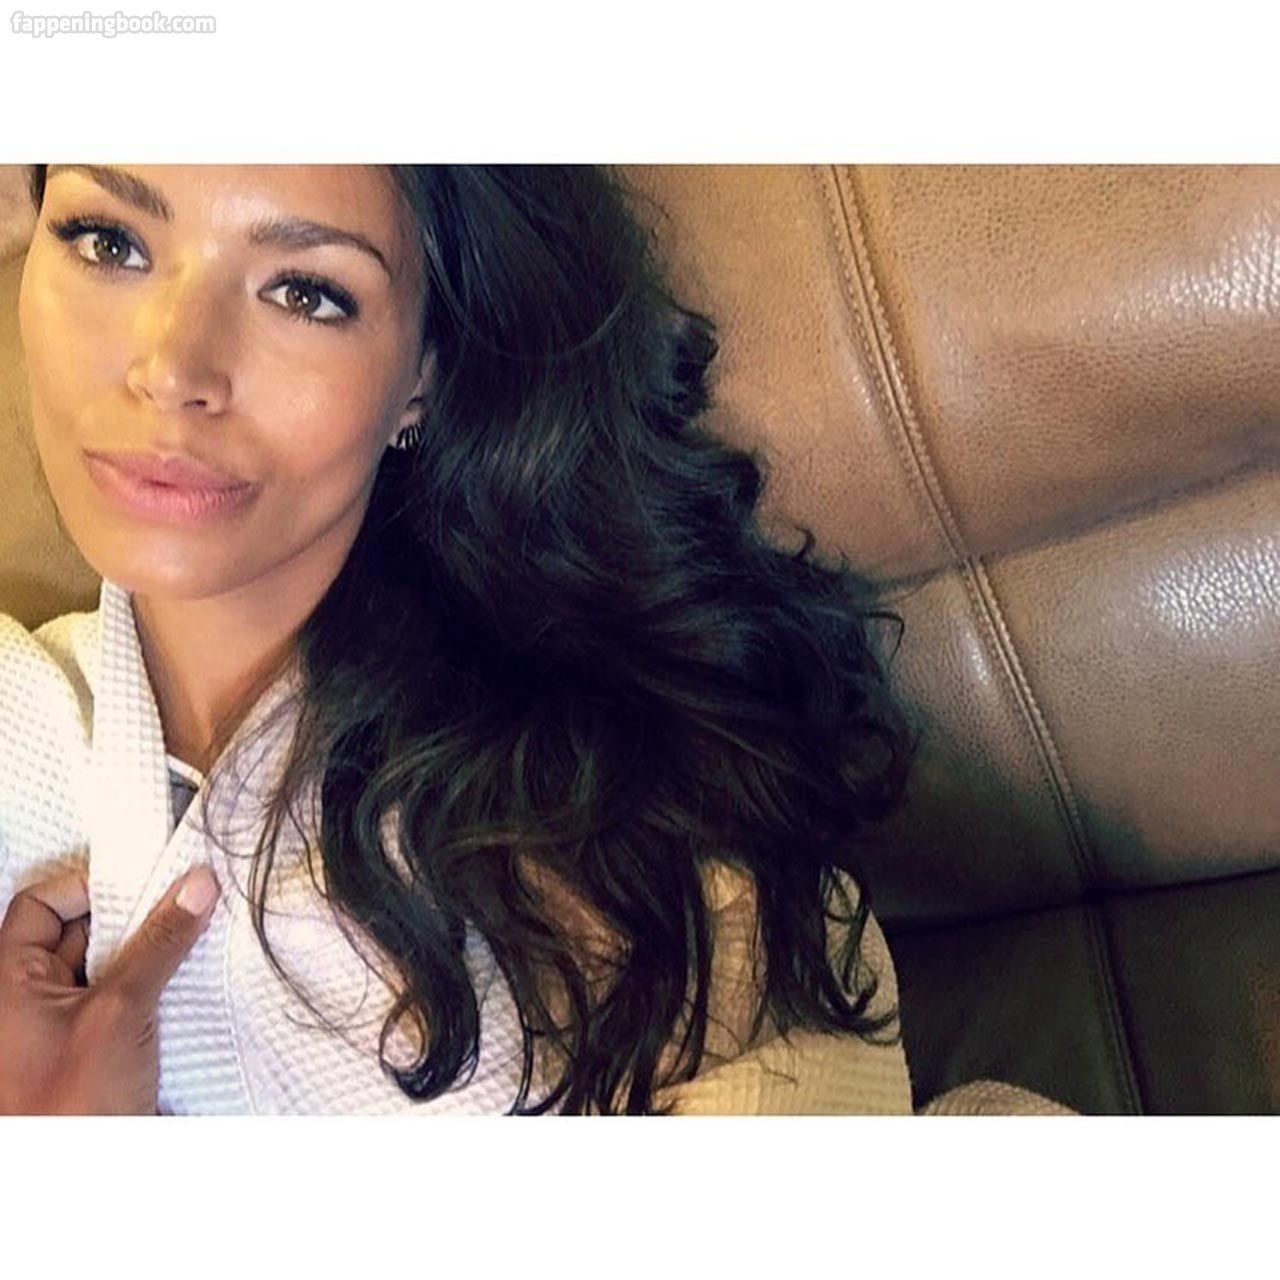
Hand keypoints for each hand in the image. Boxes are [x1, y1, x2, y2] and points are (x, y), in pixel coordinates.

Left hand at [0, 864, 220, 1113]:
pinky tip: (187, 991)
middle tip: (184, 908)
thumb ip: (159, 942)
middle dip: (132, 919)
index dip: (92, 885)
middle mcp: (24, 999)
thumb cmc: (67, 1111)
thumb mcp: (119, 1011)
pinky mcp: (90, 1054)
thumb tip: (194, 886)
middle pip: (79, 932)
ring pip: (105, 967)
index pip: (43, 902)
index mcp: (6, 980)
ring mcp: (56, 1029)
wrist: (72, 1192)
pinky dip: (151, 993)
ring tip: (192, 948)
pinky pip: (121, 1004)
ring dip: (147, 958)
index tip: (148, 882)